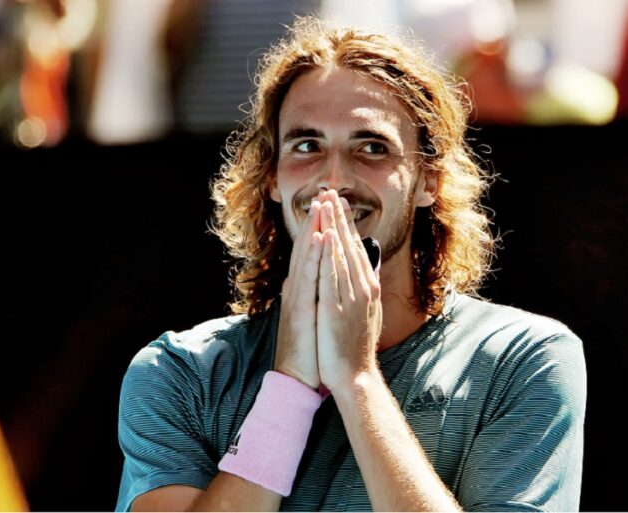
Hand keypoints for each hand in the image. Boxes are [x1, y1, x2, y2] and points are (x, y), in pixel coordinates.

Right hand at [273, 200, 323, 388]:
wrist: (299, 377)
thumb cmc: (311, 348)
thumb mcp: (317, 313)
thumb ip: (320, 293)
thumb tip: (327, 277)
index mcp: (303, 289)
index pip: (313, 253)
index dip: (320, 228)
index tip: (330, 206)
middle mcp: (297, 289)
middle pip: (307, 249)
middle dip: (316, 221)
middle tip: (324, 194)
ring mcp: (298, 297)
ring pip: (306, 258)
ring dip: (313, 230)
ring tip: (320, 206)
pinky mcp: (301, 309)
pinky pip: (309, 278)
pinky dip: (315, 256)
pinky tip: (321, 238)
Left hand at [316, 191, 382, 390]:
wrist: (356, 376)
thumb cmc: (357, 348)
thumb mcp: (366, 314)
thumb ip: (364, 291)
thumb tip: (365, 273)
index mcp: (367, 288)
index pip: (355, 250)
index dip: (347, 225)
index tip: (338, 204)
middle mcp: (362, 288)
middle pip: (350, 246)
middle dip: (340, 218)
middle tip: (332, 192)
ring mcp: (351, 298)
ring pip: (342, 255)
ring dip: (334, 227)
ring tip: (327, 204)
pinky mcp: (338, 309)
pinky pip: (333, 276)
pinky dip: (330, 254)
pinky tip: (327, 236)